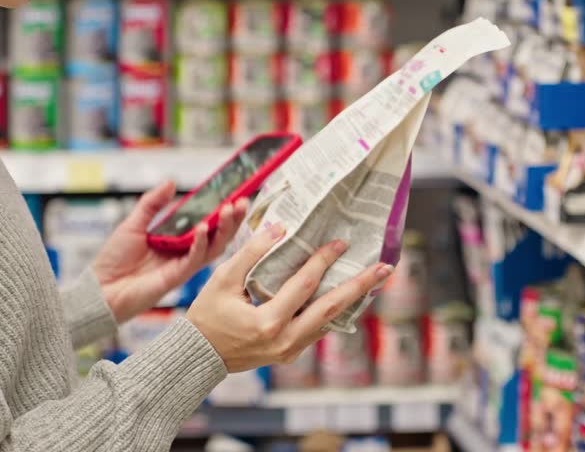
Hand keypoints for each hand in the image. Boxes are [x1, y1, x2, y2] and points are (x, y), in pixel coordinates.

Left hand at [94, 180, 247, 322]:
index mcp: (177, 240)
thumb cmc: (114, 259)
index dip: (221, 210)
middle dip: (232, 219)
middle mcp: (184, 253)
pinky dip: (201, 242)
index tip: (234, 194)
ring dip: (224, 229)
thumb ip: (152, 204)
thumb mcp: (134, 224)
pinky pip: (195, 258)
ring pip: (214, 247)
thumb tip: (171, 182)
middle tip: (242, 200)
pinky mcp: (178, 276)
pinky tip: (203, 227)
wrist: (101, 288)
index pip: (206, 223)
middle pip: (217, 235)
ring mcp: (183, 265)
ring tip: (231, 209)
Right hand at [186, 223, 393, 372]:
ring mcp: (290, 350)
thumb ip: (251, 253)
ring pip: (330, 322)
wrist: (199, 355)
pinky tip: (348, 296)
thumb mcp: (223, 280)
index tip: (340, 242)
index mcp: (268, 322)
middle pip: (332, 308)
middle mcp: (285, 340)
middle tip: (385, 267)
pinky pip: (319, 330)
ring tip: (374, 279)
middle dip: (360, 285)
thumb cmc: (207, 315)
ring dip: (353, 299)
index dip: (323, 260)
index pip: (305, 284)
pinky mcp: (291, 353)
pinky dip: (335, 311)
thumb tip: (279, 228)